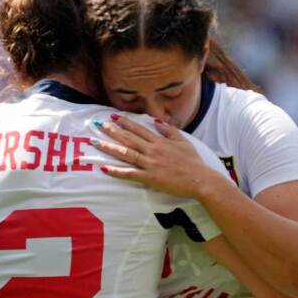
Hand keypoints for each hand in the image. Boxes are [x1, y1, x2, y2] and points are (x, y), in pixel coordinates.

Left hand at [93, 115, 213, 198]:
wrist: (200, 180)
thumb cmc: (193, 162)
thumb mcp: (183, 141)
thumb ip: (169, 131)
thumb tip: (157, 121)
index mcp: (160, 141)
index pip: (139, 129)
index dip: (125, 122)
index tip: (113, 116)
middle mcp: (153, 150)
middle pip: (129, 138)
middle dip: (113, 131)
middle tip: (98, 125)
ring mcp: (150, 163)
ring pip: (126, 153)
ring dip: (110, 147)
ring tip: (96, 142)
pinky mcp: (150, 177)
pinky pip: (130, 173)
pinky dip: (116, 171)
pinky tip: (104, 168)